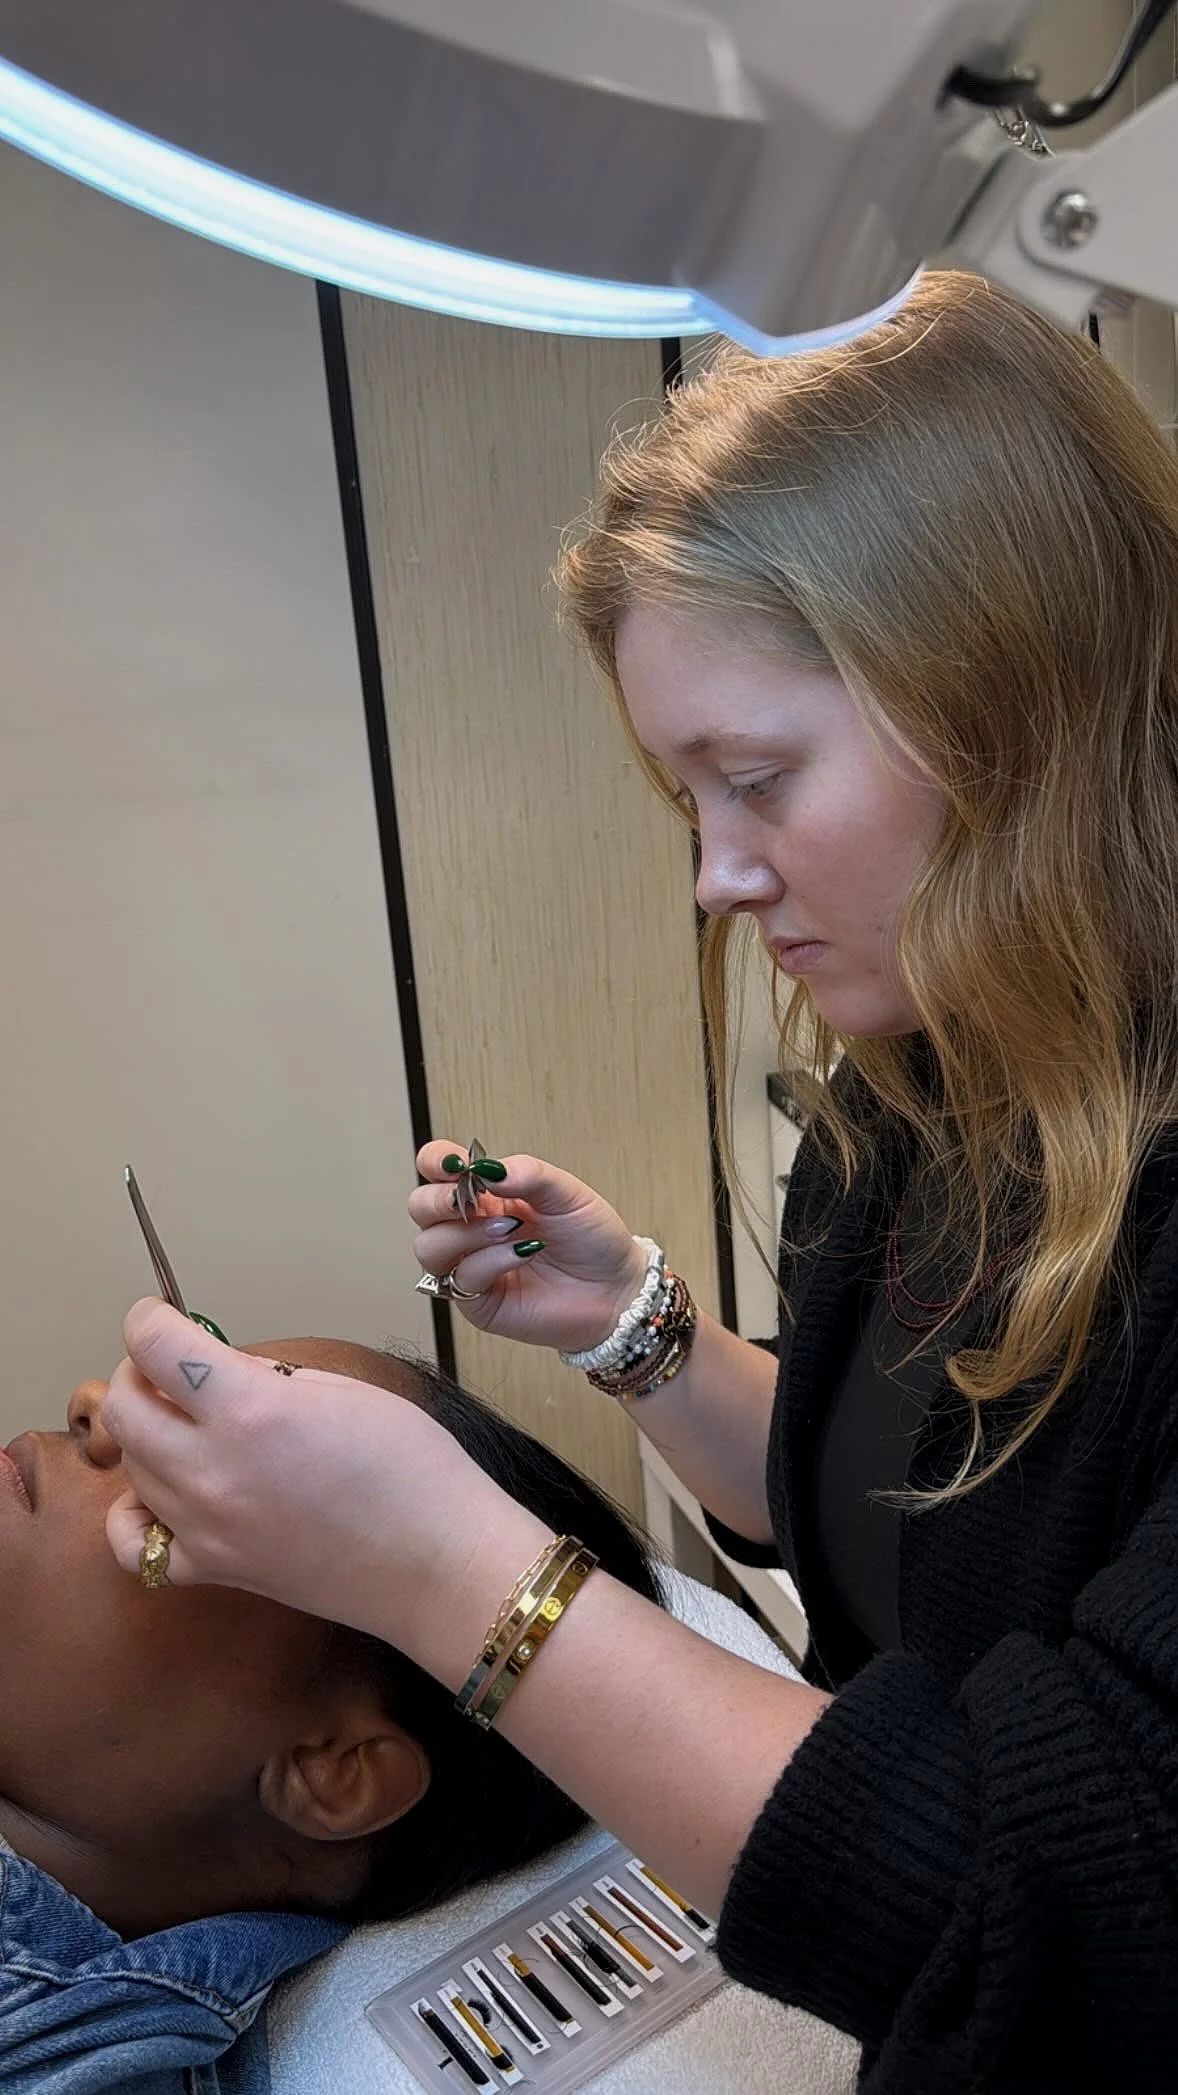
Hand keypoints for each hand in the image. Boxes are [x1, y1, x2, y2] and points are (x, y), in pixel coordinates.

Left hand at [102, 1300, 535, 1649]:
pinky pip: (137, 1545)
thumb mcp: (344, 1390)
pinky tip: (167, 1499)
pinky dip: (137, 1517)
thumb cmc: (413, 1469)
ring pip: (131, 1466)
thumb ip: (266, 1377)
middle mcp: (213, 1469)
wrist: (438, 1562)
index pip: (154, 1346)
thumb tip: (218, 1373)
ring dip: (149, 1436)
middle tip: (173, 1371)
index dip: (148, 1320)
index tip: (158, 1317)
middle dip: (140, 1375)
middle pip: (124, 1408)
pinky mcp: (214, 1570)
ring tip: (192, 1429)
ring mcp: (206, 1526)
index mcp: (251, 1410)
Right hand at [409, 1144, 648, 1352]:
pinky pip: (460, 1279)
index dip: (437, 1162)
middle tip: (471, 1199)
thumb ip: (527, 1173)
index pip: (438, 1168)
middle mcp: (471, 1227)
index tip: (457, 1164)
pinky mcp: (478, 1301)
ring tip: (510, 1230)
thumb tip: (486, 1169)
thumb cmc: (592, 1240)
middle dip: (439, 1200)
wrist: (616, 1289)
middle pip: (420, 1206)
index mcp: (487, 1194)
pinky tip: (521, 1254)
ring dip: (466, 1234)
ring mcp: (471, 1265)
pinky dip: (488, 1262)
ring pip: (428, 1246)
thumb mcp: (567, 1192)